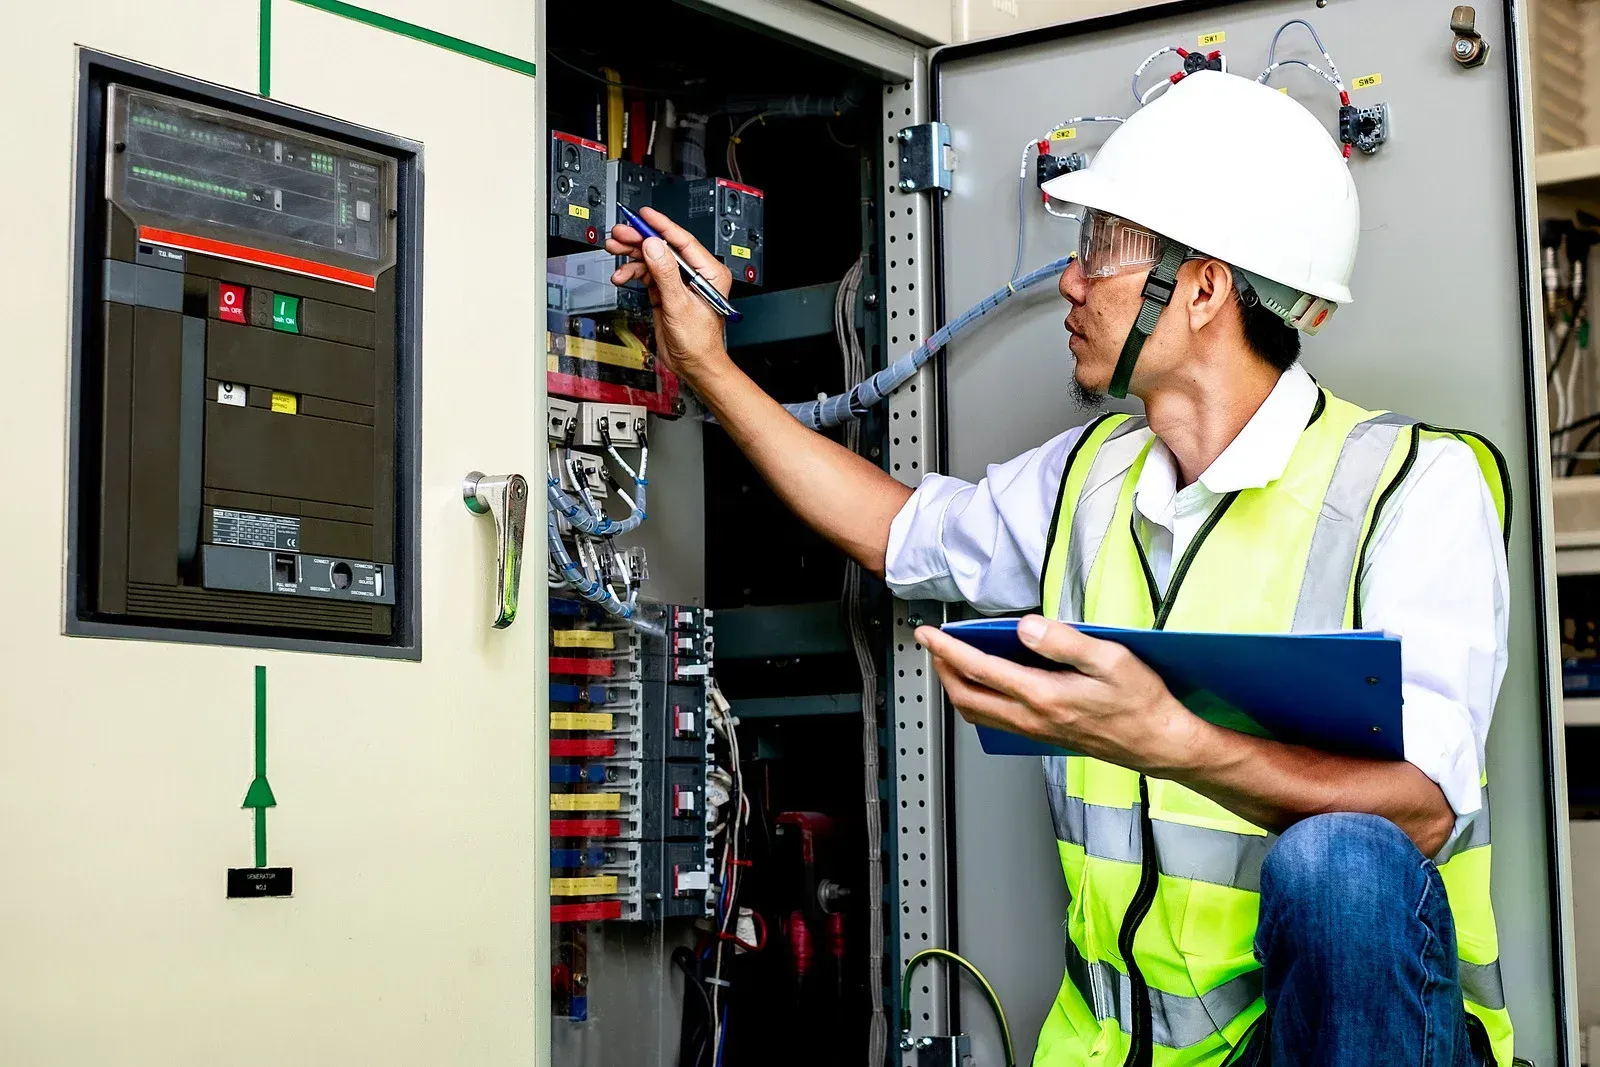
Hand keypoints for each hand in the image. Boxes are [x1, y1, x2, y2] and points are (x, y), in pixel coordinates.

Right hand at [607, 207, 733, 384]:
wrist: (694, 366)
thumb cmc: (699, 342)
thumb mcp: (680, 305)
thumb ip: (666, 274)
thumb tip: (655, 246)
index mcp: (709, 272)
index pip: (683, 241)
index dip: (661, 225)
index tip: (644, 215)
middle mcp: (694, 274)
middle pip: (663, 247)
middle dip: (639, 239)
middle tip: (619, 234)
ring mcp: (679, 282)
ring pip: (652, 259)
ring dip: (631, 256)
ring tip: (614, 250)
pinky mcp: (666, 291)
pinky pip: (647, 274)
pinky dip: (633, 273)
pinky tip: (622, 275)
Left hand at [914, 615, 1205, 774]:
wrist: (1160, 743)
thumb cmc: (1141, 703)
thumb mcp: (1110, 658)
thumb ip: (1063, 641)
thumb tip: (1025, 627)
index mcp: (1043, 696)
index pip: (980, 670)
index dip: (948, 649)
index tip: (929, 634)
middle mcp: (1033, 718)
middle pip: (967, 696)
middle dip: (943, 670)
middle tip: (933, 646)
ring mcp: (1035, 731)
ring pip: (978, 712)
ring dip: (957, 687)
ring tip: (952, 661)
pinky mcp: (1043, 736)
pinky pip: (996, 720)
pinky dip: (979, 700)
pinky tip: (987, 684)